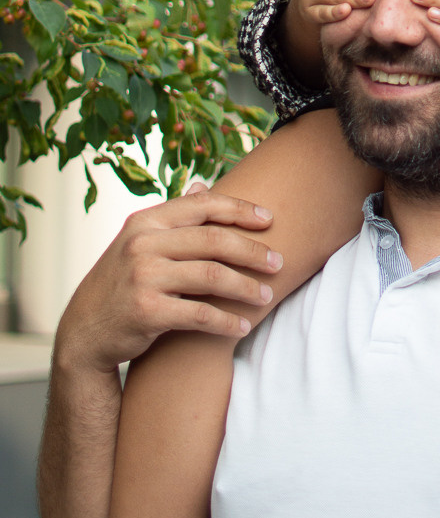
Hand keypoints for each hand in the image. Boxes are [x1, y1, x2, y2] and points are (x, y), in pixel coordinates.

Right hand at [53, 185, 281, 377]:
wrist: (84, 332)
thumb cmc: (122, 281)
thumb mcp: (139, 242)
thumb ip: (173, 217)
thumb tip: (204, 185)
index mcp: (146, 221)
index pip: (204, 205)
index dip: (240, 210)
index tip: (270, 220)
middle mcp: (143, 244)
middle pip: (214, 241)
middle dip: (252, 251)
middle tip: (278, 262)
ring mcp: (143, 277)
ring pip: (211, 276)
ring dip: (245, 288)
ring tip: (266, 297)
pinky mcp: (146, 312)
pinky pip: (199, 314)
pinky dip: (226, 321)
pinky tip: (243, 326)